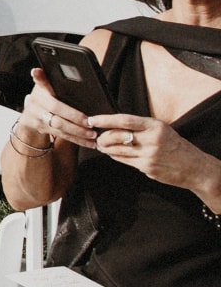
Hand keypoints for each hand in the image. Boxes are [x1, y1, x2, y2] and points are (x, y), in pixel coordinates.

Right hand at [22, 68, 96, 149]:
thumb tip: (52, 70)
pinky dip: (77, 140)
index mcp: (40, 89)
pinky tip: (89, 143)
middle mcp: (35, 101)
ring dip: (77, 132)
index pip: (40, 81)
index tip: (37, 71)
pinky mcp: (40, 129)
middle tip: (90, 122)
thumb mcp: (47, 89)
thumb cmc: (46, 100)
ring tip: (93, 135)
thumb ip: (51, 81)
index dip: (39, 77)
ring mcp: (36, 116)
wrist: (30, 118)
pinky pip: (61, 136)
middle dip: (74, 117)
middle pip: (55, 108)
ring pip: (58, 125)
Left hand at [86, 112, 220, 194]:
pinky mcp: (147, 168)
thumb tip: (114, 124)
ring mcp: (149, 155)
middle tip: (97, 136)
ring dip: (106, 148)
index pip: (125, 120)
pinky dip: (115, 156)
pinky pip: (124, 160)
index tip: (92, 119)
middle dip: (103, 137)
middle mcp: (151, 140)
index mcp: (155, 126)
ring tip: (102, 145)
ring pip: (117, 150)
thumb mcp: (161, 129)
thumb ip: (140, 127)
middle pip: (117, 136)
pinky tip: (113, 153)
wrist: (194, 167)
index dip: (106, 119)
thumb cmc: (174, 145)